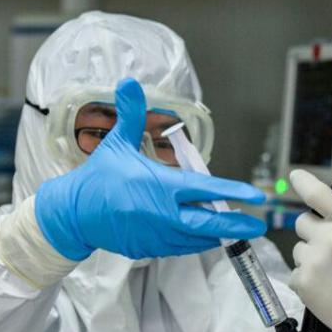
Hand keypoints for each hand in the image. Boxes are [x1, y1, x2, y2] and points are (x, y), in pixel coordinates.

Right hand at [35, 78, 265, 260]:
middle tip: (259, 223)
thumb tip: (129, 82)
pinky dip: (195, 242)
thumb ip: (130, 115)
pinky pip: (180, 248)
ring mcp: (156, 235)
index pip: (205, 189)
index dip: (233, 191)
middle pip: (208, 223)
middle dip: (236, 223)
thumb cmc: (98, 177)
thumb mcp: (115, 143)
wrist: (72, 214)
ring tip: (238, 228)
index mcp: (160, 186)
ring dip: (217, 233)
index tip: (255, 195)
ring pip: (196, 238)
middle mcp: (162, 214)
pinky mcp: (148, 249)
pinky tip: (207, 235)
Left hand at [288, 169, 331, 331]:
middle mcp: (328, 238)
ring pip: (299, 249)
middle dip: (313, 231)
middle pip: (302, 222)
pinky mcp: (302, 282)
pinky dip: (307, 278)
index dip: (304, 181)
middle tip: (330, 247)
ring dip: (311, 256)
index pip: (318, 194)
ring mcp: (312, 261)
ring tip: (331, 272)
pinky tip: (325, 286)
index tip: (295, 176)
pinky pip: (296, 272)